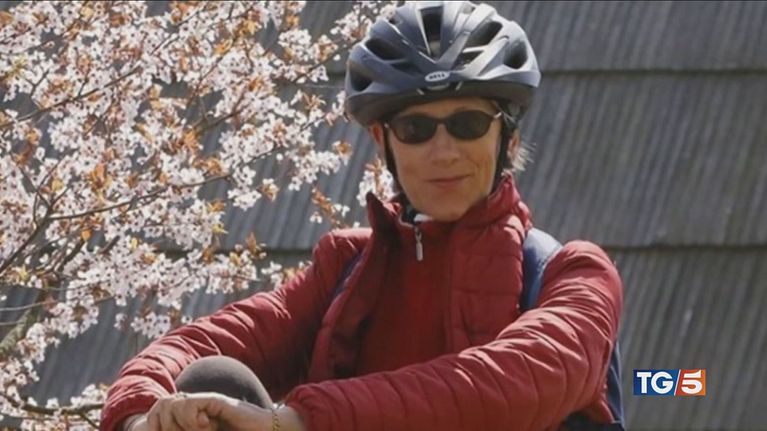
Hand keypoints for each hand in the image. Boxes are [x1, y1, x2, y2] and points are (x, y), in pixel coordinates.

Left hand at [132, 392, 305, 430]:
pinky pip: (191, 403)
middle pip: (161, 405)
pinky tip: (206, 426)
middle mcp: (195, 405)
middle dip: (165, 425)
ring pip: (173, 403)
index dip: (153, 423)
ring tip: (199, 430)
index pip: (158, 410)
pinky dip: (192, 418)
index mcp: (189, 416)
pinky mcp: (216, 401)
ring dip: (180, 423)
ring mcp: (205, 402)